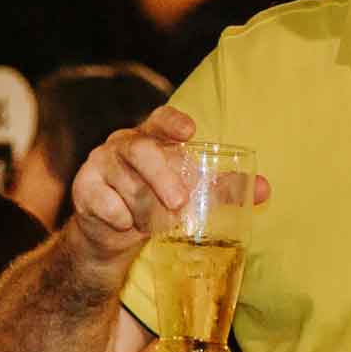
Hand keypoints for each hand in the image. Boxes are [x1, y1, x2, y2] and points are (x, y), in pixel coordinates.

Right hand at [60, 109, 264, 268]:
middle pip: (141, 151)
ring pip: (123, 181)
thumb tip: (266, 189)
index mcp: (151, 137)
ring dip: (143, 207)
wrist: (114, 232)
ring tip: (155, 225)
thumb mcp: (190, 192)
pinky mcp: (84, 188)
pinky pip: (102, 200)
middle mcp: (123, 144)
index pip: (160, 119)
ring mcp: (100, 164)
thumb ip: (224, 189)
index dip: (173, 122)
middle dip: (161, 176)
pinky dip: (118, 216)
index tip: (190, 132)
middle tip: (180, 202)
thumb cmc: (156, 200)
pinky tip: (125, 224)